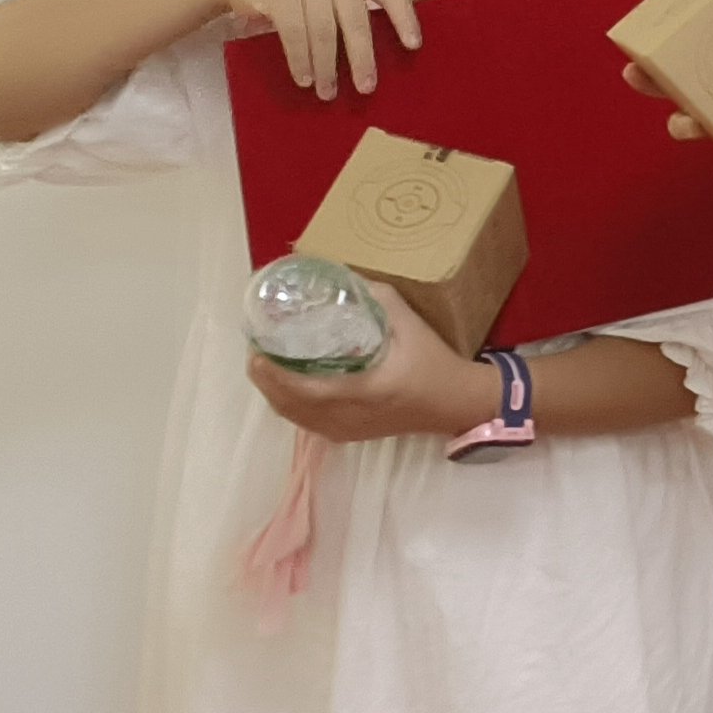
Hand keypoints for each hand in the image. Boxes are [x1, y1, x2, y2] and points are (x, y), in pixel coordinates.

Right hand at [209, 0, 419, 100]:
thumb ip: (354, 6)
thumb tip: (376, 55)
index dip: (404, 19)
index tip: (413, 46)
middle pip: (355, 22)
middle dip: (362, 59)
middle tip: (366, 88)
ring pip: (323, 32)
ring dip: (326, 67)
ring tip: (328, 92)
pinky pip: (294, 33)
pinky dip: (300, 60)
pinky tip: (305, 79)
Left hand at [243, 280, 495, 442]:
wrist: (456, 403)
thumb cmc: (435, 364)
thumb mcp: (412, 326)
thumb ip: (379, 300)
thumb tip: (346, 277)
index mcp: (361, 392)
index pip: (301, 390)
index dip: (272, 373)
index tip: (257, 349)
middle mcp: (347, 417)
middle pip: (288, 405)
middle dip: (265, 379)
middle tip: (257, 349)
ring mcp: (345, 430)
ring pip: (293, 416)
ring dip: (273, 393)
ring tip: (266, 364)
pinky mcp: (348, 435)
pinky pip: (305, 423)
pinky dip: (289, 405)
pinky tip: (288, 386)